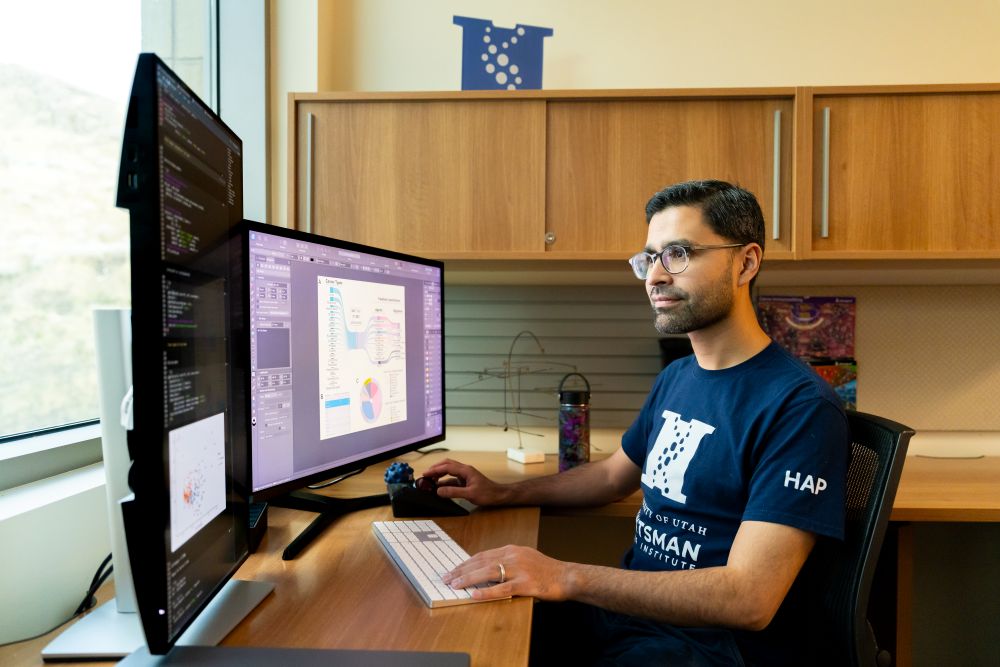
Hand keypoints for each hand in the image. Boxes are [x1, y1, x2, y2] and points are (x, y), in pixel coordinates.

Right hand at [421, 459, 509, 505]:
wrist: (498, 495)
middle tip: (426, 475)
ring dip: (439, 474)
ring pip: (449, 470)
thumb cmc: (488, 493)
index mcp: (465, 470)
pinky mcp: (465, 481)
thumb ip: (453, 492)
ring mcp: (465, 475)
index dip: (435, 470)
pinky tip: (439, 487)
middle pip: (447, 465)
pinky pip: (452, 479)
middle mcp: (465, 470)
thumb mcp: (469, 494)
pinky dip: (444, 481)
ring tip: (430, 480)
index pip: (446, 467)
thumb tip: (439, 490)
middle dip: (435, 468)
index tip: (426, 474)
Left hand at [441, 545, 571, 601]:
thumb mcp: (525, 559)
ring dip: (469, 578)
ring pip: (488, 572)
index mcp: (512, 549)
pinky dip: (487, 591)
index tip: (454, 569)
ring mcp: (519, 569)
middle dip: (462, 570)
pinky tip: (475, 594)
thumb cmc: (547, 570)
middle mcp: (513, 556)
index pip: (483, 555)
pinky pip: (502, 588)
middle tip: (447, 577)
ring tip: (455, 584)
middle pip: (481, 561)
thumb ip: (507, 562)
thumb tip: (487, 570)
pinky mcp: (526, 584)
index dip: (466, 562)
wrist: (567, 576)